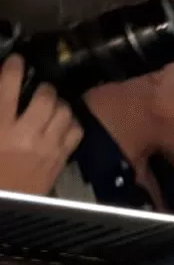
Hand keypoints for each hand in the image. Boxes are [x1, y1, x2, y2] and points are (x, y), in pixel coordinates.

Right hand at [0, 55, 82, 194]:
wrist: (7, 203)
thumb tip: (5, 95)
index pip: (7, 88)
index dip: (14, 69)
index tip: (17, 61)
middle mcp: (25, 136)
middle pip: (45, 98)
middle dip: (43, 88)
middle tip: (39, 88)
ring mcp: (47, 148)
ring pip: (64, 112)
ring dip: (59, 103)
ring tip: (51, 104)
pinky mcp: (60, 159)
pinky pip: (76, 131)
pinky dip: (71, 122)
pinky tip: (62, 122)